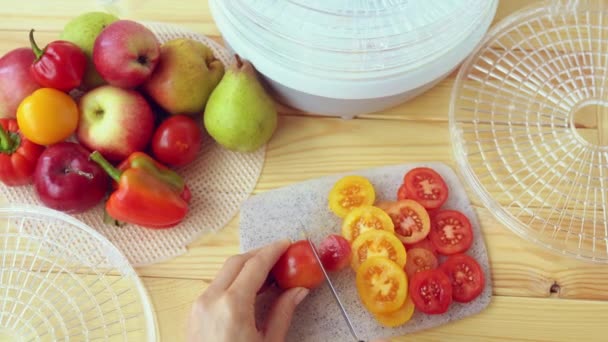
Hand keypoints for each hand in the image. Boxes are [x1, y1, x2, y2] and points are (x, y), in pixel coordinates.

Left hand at [187, 239, 308, 341]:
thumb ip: (283, 313)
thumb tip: (298, 291)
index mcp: (232, 305)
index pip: (255, 264)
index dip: (273, 251)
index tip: (287, 244)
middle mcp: (210, 299)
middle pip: (236, 262)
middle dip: (259, 254)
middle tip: (280, 256)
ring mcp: (197, 306)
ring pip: (223, 273)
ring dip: (245, 268)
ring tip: (269, 275)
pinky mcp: (192, 315)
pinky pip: (214, 287)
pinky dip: (232, 281)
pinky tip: (249, 290)